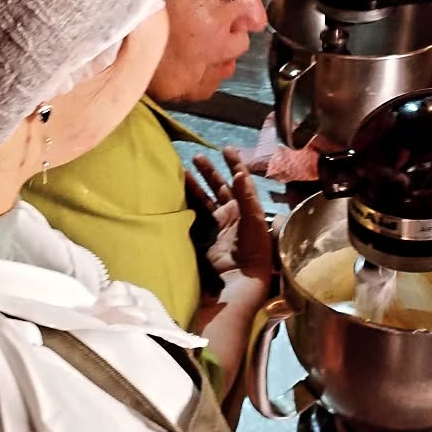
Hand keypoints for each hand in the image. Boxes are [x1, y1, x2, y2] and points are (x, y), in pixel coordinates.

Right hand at [186, 146, 272, 301]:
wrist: (237, 282)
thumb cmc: (253, 252)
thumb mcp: (255, 222)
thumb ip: (247, 197)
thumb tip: (240, 173)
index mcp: (246, 209)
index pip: (240, 181)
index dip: (234, 164)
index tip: (226, 149)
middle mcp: (231, 215)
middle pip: (219, 187)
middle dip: (209, 171)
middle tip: (197, 157)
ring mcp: (214, 225)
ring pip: (203, 199)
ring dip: (194, 185)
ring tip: (182, 171)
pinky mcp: (201, 235)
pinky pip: (192, 214)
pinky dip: (185, 202)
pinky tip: (176, 193)